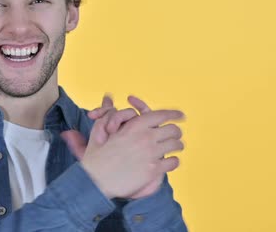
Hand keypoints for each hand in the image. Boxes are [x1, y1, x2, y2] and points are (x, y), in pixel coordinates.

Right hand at [62, 95, 184, 198]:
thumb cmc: (96, 155)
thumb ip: (108, 113)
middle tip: (175, 135)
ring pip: (176, 145)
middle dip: (175, 132)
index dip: (173, 113)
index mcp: (134, 125)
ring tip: (174, 149)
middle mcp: (145, 137)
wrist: (95, 180)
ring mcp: (151, 154)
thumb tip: (107, 96)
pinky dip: (172, 161)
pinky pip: (172, 162)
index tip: (180, 115)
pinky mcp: (153, 170)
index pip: (161, 115)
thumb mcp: (99, 129)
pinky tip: (167, 163)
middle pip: (173, 129)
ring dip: (176, 146)